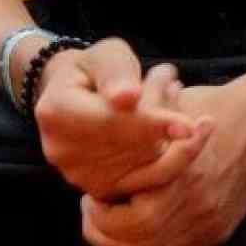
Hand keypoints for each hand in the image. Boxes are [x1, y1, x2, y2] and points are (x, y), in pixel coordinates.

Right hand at [33, 39, 205, 200]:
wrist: (76, 97)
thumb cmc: (95, 70)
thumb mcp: (104, 55)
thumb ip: (116, 72)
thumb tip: (127, 98)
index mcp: (56, 112)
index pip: (110, 121)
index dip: (151, 124)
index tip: (189, 127)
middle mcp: (63, 152)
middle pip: (132, 144)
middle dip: (163, 112)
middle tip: (171, 77)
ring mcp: (80, 176)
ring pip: (145, 162)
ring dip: (169, 129)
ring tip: (172, 90)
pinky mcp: (102, 190)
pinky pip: (147, 178)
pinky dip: (171, 151)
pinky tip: (179, 123)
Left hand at [78, 81, 245, 245]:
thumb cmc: (208, 109)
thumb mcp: (168, 107)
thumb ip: (136, 127)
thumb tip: (97, 140)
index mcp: (182, 176)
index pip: (129, 220)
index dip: (101, 216)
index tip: (90, 197)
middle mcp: (197, 206)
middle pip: (139, 244)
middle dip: (105, 235)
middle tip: (92, 215)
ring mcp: (209, 223)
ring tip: (108, 226)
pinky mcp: (218, 233)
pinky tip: (135, 235)